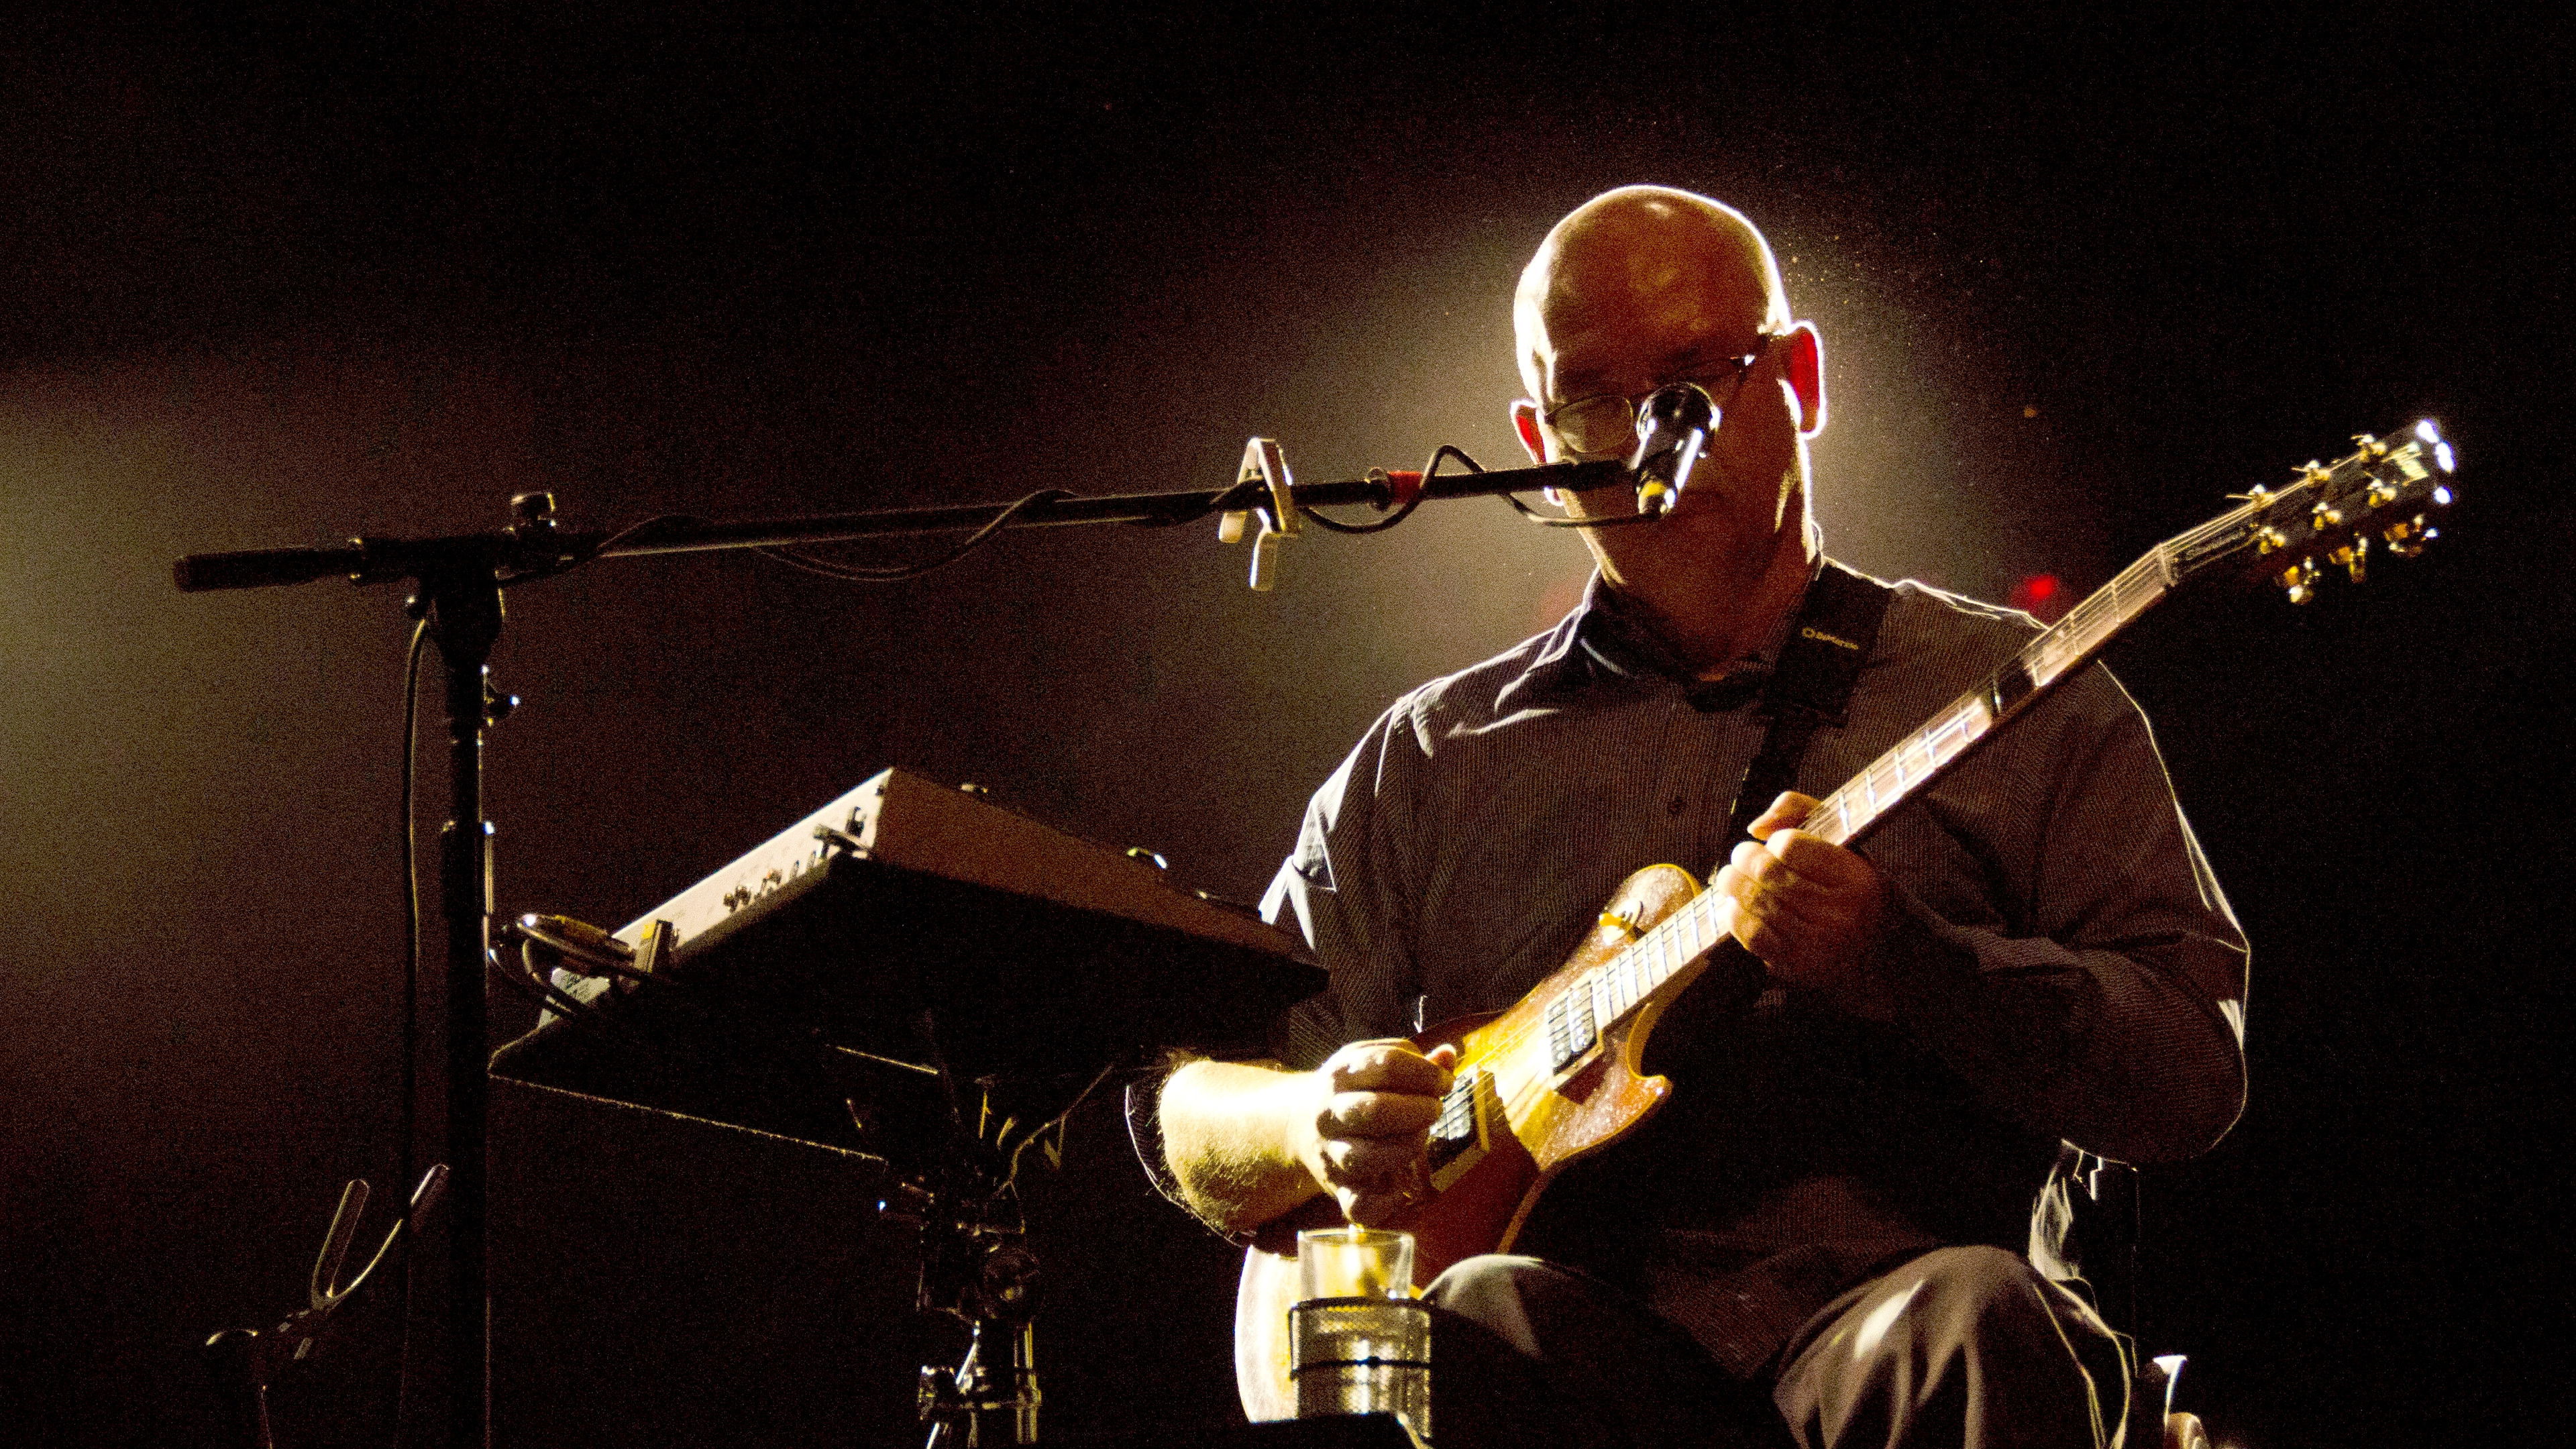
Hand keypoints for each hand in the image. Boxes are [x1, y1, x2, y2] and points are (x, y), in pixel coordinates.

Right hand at [1290, 1038, 1458, 1226]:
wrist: (1298, 1122)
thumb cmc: (1351, 1089)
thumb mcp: (1371, 1063)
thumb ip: (1412, 1061)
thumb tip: (1448, 1056)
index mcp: (1341, 1074)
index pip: (1387, 1064)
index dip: (1426, 1074)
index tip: (1444, 1083)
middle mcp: (1330, 1113)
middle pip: (1376, 1110)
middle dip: (1419, 1110)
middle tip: (1434, 1109)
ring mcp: (1331, 1152)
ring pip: (1366, 1157)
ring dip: (1406, 1148)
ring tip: (1420, 1137)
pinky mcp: (1338, 1187)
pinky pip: (1358, 1205)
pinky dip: (1383, 1204)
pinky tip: (1399, 1190)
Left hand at [1714, 791, 1889, 1009]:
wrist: (1878, 954)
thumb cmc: (1852, 890)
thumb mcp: (1844, 843)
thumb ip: (1802, 812)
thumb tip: (1757, 827)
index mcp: (1857, 878)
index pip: (1790, 846)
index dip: (1775, 841)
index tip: (1774, 844)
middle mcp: (1840, 913)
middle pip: (1767, 873)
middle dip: (1743, 859)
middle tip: (1741, 856)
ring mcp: (1817, 943)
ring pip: (1755, 902)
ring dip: (1733, 885)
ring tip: (1732, 877)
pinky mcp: (1797, 966)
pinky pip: (1752, 934)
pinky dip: (1735, 915)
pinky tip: (1736, 906)